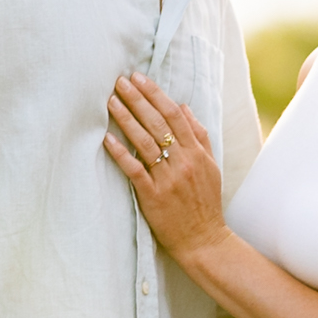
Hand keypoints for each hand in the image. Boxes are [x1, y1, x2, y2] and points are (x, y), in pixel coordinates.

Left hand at [103, 74, 227, 258]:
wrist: (204, 240)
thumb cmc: (206, 202)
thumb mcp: (211, 166)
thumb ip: (199, 135)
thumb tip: (183, 107)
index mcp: (196, 152)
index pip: (174, 115)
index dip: (155, 94)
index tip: (139, 78)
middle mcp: (183, 162)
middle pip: (157, 123)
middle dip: (137, 99)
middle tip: (119, 81)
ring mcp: (168, 179)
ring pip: (144, 142)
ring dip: (125, 119)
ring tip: (110, 102)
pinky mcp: (153, 196)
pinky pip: (134, 170)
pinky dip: (120, 153)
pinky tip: (107, 139)